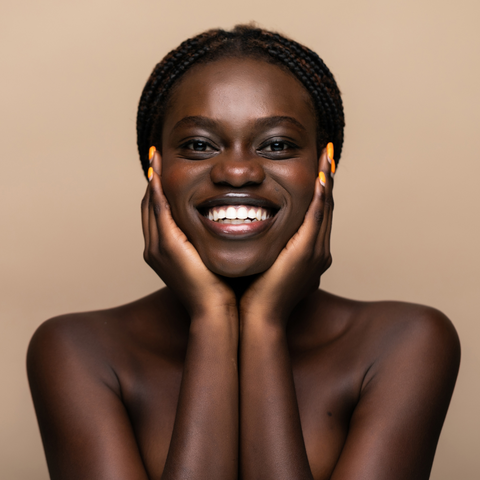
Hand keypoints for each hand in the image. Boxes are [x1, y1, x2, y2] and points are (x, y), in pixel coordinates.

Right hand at [141, 149, 236, 317]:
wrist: (215, 311)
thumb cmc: (218, 287)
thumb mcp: (209, 258)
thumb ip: (207, 240)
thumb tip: (223, 223)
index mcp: (164, 251)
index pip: (158, 213)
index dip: (159, 191)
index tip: (165, 171)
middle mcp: (154, 247)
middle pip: (149, 206)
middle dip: (153, 181)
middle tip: (158, 157)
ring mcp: (157, 247)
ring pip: (150, 205)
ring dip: (153, 180)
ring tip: (157, 158)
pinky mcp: (166, 246)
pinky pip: (159, 211)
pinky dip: (157, 191)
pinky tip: (160, 173)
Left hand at [239, 147, 333, 325]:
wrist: (258, 316)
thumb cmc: (256, 291)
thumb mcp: (264, 260)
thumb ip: (266, 242)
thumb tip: (249, 225)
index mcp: (308, 251)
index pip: (316, 212)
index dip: (319, 188)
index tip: (316, 166)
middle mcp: (318, 249)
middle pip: (325, 206)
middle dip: (326, 177)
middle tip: (326, 152)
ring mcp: (316, 251)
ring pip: (324, 208)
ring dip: (326, 180)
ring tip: (326, 155)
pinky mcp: (307, 252)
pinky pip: (316, 218)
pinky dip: (320, 197)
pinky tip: (320, 177)